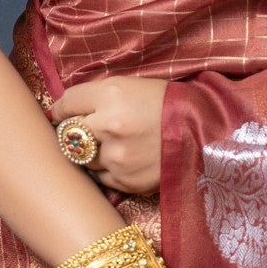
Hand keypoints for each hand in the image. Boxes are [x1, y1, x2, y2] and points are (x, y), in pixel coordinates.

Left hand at [53, 77, 169, 195]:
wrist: (205, 133)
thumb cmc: (167, 104)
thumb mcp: (132, 86)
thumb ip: (97, 97)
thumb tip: (63, 111)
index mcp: (111, 95)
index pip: (66, 103)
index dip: (62, 110)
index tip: (62, 114)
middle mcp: (109, 125)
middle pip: (67, 133)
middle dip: (71, 133)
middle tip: (80, 132)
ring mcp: (116, 157)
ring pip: (82, 159)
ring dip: (89, 154)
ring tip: (109, 146)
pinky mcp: (125, 181)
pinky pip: (100, 177)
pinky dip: (106, 170)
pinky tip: (123, 160)